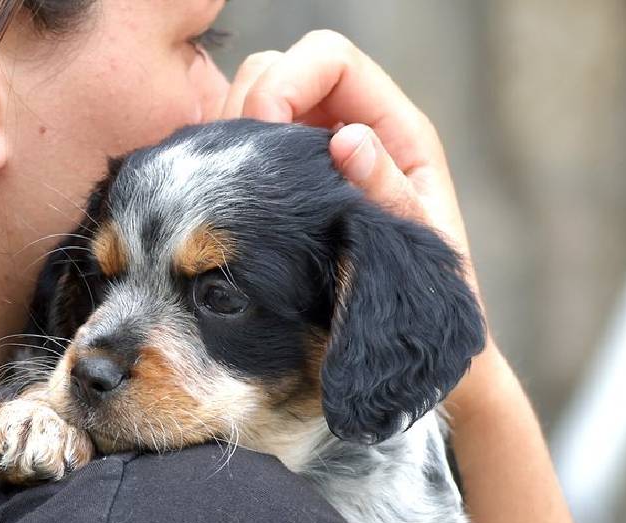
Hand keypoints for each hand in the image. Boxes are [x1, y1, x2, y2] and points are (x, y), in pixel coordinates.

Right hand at [216, 31, 501, 406]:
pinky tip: (210, 215)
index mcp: (394, 133)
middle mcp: (346, 134)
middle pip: (276, 71)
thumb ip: (383, 192)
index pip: (330, 59)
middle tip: (235, 170)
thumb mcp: (406, 256)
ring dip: (222, 140)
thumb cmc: (415, 311)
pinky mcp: (270, 197)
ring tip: (225, 198)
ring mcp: (304, 165)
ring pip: (242, 108)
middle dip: (245, 107)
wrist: (397, 360)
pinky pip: (227, 156)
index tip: (262, 133)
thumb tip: (347, 138)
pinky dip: (210, 170)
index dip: (288, 81)